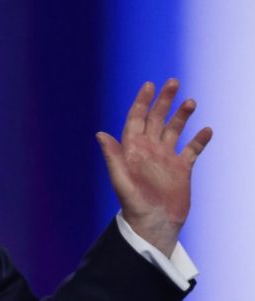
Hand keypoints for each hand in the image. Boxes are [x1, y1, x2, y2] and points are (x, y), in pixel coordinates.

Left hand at [96, 79, 211, 256]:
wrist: (153, 225)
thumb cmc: (133, 205)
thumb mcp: (121, 180)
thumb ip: (112, 156)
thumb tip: (99, 133)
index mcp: (133, 149)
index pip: (137, 118)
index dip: (142, 102)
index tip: (149, 85)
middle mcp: (149, 149)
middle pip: (157, 119)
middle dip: (164, 101)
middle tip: (173, 82)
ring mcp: (166, 158)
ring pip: (175, 130)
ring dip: (182, 115)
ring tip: (190, 101)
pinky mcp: (181, 169)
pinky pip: (192, 150)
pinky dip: (199, 140)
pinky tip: (206, 130)